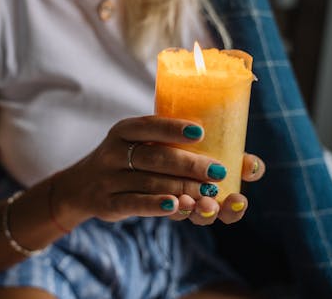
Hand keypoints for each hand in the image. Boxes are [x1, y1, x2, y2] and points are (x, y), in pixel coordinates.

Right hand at [52, 115, 263, 225]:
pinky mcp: (106, 203)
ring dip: (180, 189)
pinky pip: (132, 204)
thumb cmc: (128, 164)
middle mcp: (114, 151)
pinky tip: (176, 206)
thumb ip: (181, 149)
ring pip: (148, 182)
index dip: (173, 127)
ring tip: (207, 195)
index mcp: (125, 131)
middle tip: (218, 172)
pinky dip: (154, 205)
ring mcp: (108, 178)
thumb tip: (249, 164)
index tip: (201, 132)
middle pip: (154, 156)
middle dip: (188, 165)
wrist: (82, 187)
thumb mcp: (142, 147)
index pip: (149, 124)